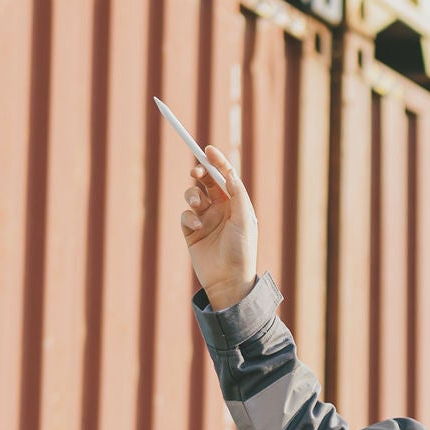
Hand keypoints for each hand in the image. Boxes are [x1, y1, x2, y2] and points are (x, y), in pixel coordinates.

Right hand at [179, 144, 258, 308]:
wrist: (228, 280)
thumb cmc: (242, 250)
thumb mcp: (244, 220)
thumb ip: (237, 195)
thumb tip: (229, 173)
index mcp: (235, 203)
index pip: (225, 176)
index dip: (217, 161)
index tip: (208, 149)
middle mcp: (220, 208)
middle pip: (206, 182)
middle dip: (199, 173)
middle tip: (196, 171)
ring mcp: (205, 219)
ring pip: (192, 196)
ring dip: (192, 195)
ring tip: (196, 204)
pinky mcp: (191, 232)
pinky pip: (185, 215)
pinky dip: (188, 217)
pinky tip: (196, 227)